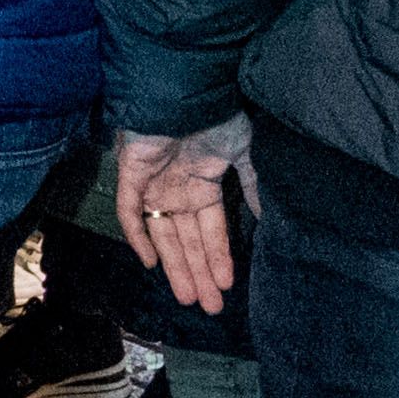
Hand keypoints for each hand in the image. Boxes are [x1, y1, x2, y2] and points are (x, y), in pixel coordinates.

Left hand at [114, 119, 258, 314]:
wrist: (188, 90)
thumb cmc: (217, 116)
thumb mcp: (244, 153)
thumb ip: (253, 185)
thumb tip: (269, 216)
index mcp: (204, 186)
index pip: (211, 232)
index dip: (218, 258)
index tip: (228, 286)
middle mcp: (178, 191)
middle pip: (187, 242)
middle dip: (198, 274)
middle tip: (210, 307)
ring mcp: (154, 185)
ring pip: (162, 235)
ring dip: (175, 267)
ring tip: (189, 297)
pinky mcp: (131, 175)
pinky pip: (130, 211)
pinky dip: (138, 236)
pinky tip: (150, 262)